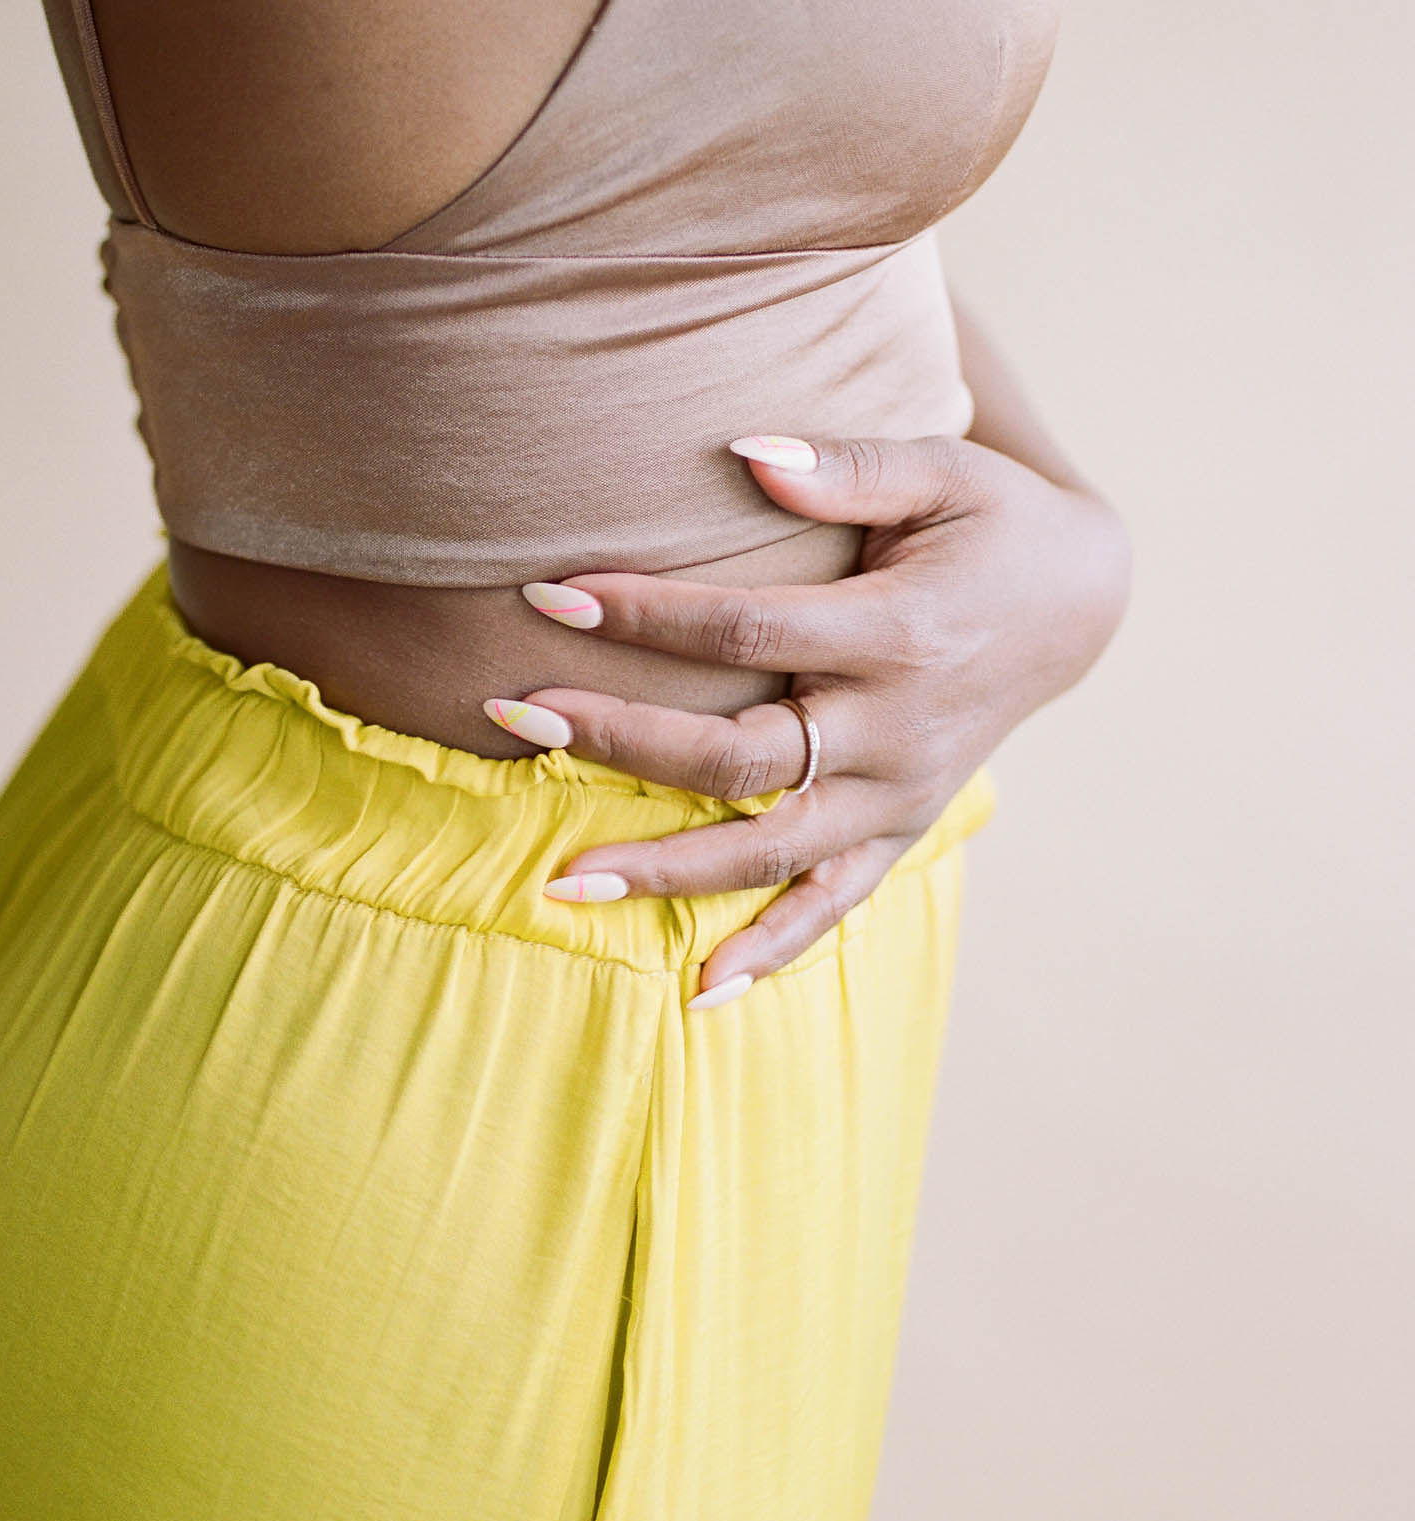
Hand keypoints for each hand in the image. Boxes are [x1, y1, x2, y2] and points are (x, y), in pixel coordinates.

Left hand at [489, 433, 1130, 1004]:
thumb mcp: (943, 470)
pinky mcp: (899, 833)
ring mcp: (898, 797)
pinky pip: (831, 907)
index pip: (747, 632)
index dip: (644, 616)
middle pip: (738, 756)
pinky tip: (697, 994)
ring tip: (560, 885)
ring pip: (768, 851)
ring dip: (664, 872)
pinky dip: (770, 953)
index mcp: (899, 634)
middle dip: (619, 739)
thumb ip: (847, 465)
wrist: (1079, 606)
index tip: (547, 596)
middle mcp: (897, 731)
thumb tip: (744, 454)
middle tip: (514, 717)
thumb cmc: (991, 525)